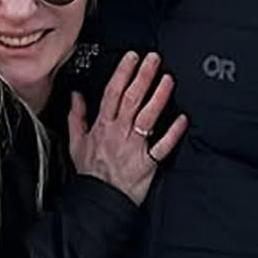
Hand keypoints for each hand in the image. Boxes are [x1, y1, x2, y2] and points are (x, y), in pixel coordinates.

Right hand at [67, 51, 187, 205]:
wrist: (99, 201)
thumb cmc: (91, 174)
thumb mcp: (75, 143)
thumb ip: (76, 117)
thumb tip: (76, 96)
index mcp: (103, 126)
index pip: (113, 93)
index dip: (123, 73)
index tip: (132, 57)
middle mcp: (119, 133)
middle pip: (132, 99)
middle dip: (143, 76)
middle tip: (154, 59)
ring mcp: (134, 147)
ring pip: (147, 117)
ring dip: (158, 97)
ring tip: (168, 79)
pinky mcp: (147, 162)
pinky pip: (162, 146)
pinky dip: (172, 133)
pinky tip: (182, 119)